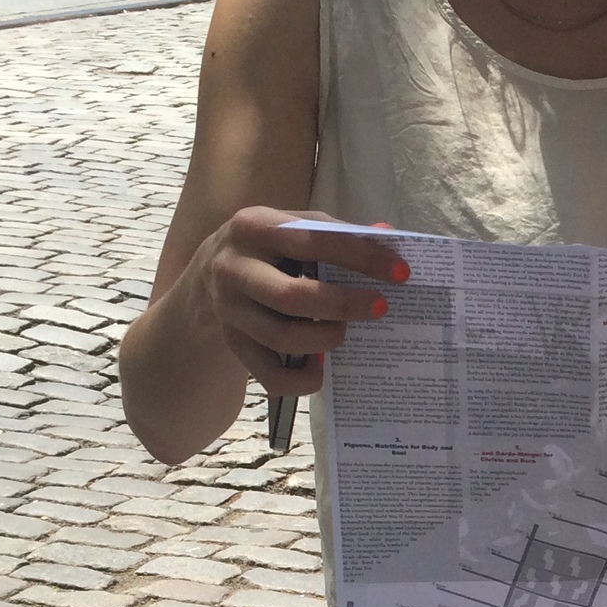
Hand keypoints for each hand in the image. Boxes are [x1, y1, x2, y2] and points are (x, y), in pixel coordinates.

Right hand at [175, 207, 409, 397]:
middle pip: (292, 297)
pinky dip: (303, 380)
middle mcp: (233, 268)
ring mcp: (229, 310)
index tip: (400, 273)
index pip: (312, 240)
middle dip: (343, 305)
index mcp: (254, 227)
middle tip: (380, 308)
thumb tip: (390, 237)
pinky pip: (271, 376)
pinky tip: (322, 370)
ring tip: (345, 333)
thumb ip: (336, 232)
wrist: (206, 277)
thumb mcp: (291, 229)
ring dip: (325, 340)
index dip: (360, 257)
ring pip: (283, 338)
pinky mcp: (232, 344)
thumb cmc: (269, 250)